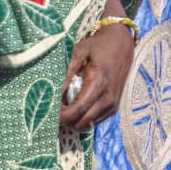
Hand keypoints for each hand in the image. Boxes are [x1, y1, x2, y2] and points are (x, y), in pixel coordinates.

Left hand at [58, 0, 132, 131]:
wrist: (122, 45)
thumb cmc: (99, 46)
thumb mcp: (81, 51)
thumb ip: (67, 70)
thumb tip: (53, 90)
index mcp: (99, 83)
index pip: (77, 109)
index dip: (60, 115)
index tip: (48, 109)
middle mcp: (108, 98)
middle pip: (80, 121)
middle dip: (65, 119)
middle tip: (54, 108)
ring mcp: (112, 104)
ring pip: (86, 125)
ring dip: (73, 119)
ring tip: (65, 106)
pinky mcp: (114, 108)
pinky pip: (94, 122)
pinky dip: (83, 118)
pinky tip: (77, 106)